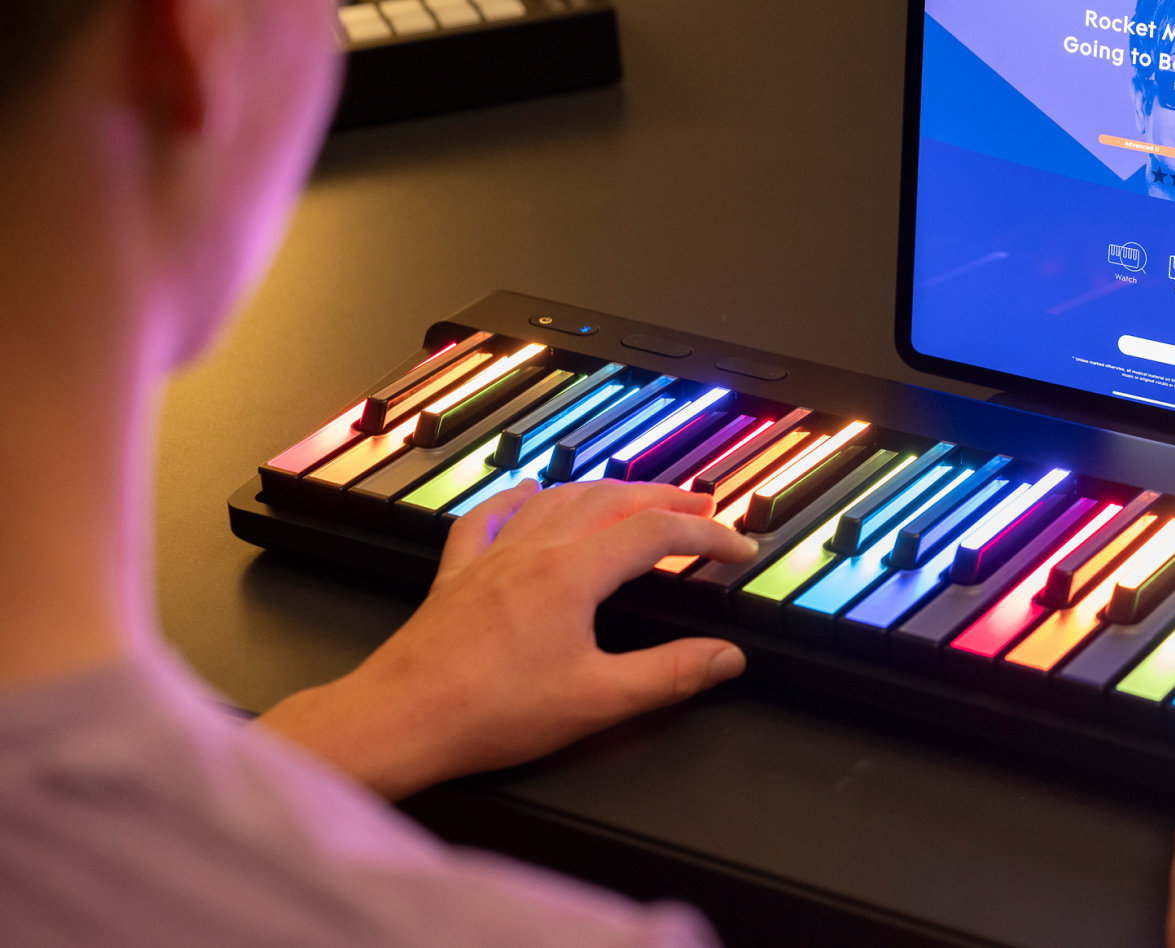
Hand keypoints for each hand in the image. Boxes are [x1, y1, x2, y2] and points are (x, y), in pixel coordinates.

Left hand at [258, 480, 758, 799]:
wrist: (400, 719)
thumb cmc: (490, 712)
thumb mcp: (597, 700)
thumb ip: (669, 675)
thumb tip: (726, 657)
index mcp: (572, 573)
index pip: (656, 533)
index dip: (706, 537)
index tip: (738, 550)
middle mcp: (533, 550)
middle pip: (611, 501)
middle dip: (663, 498)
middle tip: (701, 506)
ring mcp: (491, 557)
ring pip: (557, 500)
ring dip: (605, 491)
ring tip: (635, 495)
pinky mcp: (457, 575)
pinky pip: (490, 518)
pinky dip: (518, 500)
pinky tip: (525, 495)